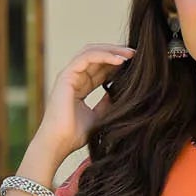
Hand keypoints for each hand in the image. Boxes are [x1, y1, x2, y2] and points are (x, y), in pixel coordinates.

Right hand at [34, 43, 134, 162]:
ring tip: (130, 54)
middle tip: (136, 54)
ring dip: (112, 51)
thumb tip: (121, 94)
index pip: (100, 68)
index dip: (116, 63)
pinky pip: (87, 57)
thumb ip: (107, 104)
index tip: (135, 65)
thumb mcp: (98, 116)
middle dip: (116, 52)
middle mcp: (74, 77)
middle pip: (97, 56)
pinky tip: (119, 60)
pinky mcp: (66, 75)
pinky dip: (104, 56)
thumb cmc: (74, 135)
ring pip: (91, 52)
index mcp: (80, 86)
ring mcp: (69, 75)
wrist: (59, 144)